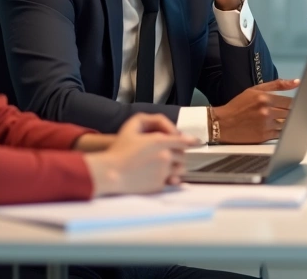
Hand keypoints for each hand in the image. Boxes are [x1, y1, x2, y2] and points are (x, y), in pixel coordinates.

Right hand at [84, 114, 199, 195]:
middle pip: (182, 156)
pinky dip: (170, 178)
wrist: (110, 173)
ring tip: (167, 166)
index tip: (197, 143)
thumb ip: (151, 120)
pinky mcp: (160, 185)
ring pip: (180, 169)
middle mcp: (165, 156)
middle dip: (178, 154)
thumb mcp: (131, 126)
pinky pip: (172, 181)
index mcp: (159, 141)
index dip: (191, 141)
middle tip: (170, 155)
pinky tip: (162, 176)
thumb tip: (170, 129)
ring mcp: (163, 172)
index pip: (184, 141)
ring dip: (177, 167)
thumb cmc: (119, 150)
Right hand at [213, 79, 300, 143]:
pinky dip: (280, 131)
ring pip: (286, 124)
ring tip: (280, 120)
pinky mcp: (263, 136)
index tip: (295, 104)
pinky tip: (275, 127)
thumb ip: (277, 85)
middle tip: (289, 112)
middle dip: (291, 113)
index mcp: (265, 98)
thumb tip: (297, 82)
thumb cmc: (238, 105)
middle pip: (290, 113)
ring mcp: (266, 125)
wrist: (222, 123)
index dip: (294, 104)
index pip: (290, 102)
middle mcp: (266, 111)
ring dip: (286, 122)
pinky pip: (280, 134)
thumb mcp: (255, 90)